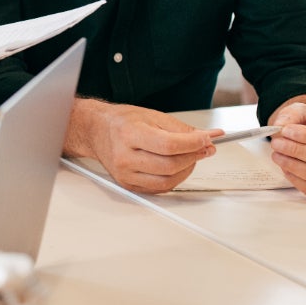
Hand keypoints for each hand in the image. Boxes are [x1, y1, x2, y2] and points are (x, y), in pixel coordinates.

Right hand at [70, 99, 217, 192]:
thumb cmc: (122, 122)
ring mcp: (124, 173)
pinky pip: (159, 188)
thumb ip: (181, 129)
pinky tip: (177, 168)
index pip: (168, 145)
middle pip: (170, 165)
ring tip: (191, 158)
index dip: (193, 144)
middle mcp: (124, 156)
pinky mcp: (127, 184)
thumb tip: (208, 137)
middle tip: (204, 148)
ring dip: (187, 170)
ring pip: (167, 181)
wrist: (97, 131)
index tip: (206, 140)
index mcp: (129, 134)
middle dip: (194, 157)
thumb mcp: (152, 116)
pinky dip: (174, 179)